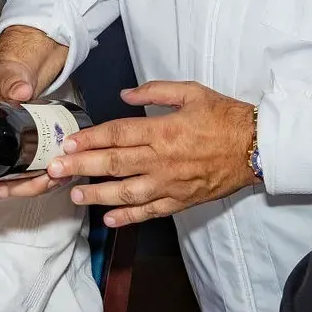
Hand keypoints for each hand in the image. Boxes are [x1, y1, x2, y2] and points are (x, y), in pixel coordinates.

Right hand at [0, 52, 63, 199]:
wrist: (23, 73)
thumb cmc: (8, 73)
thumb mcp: (8, 75)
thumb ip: (13, 81)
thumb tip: (22, 91)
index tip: (4, 188)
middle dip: (20, 187)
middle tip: (44, 180)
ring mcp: (4, 150)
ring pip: (13, 180)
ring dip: (33, 186)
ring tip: (55, 178)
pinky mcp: (19, 150)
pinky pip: (26, 171)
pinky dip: (39, 177)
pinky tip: (56, 176)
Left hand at [48, 81, 255, 226]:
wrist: (256, 147)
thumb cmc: (225, 117)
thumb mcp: (192, 92)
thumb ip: (156, 91)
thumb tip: (124, 94)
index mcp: (163, 130)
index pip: (117, 135)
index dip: (89, 139)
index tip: (67, 142)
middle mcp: (163, 160)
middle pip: (114, 165)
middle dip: (80, 167)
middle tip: (55, 171)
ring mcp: (171, 184)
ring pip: (127, 193)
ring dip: (98, 195)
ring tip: (75, 196)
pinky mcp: (182, 200)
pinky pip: (151, 212)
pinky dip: (129, 218)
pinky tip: (109, 219)